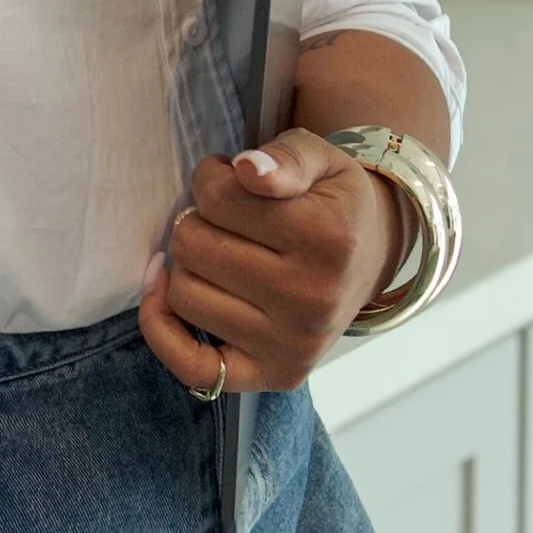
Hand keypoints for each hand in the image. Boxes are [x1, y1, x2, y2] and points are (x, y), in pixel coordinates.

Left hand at [139, 132, 408, 396]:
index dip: (211, 178)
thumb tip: (247, 170)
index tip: (230, 178)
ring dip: (188, 265)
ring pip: (185, 294)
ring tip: (219, 251)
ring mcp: (294, 344)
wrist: (369, 260)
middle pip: (193, 245)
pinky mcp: (276, 375)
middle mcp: (312, 299)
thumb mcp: (323, 160)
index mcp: (328, 238)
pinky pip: (193, 365)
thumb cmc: (334, 205)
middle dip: (199, 220)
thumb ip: (287, 156)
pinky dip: (162, 328)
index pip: (217, 196)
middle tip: (226, 219)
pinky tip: (164, 292)